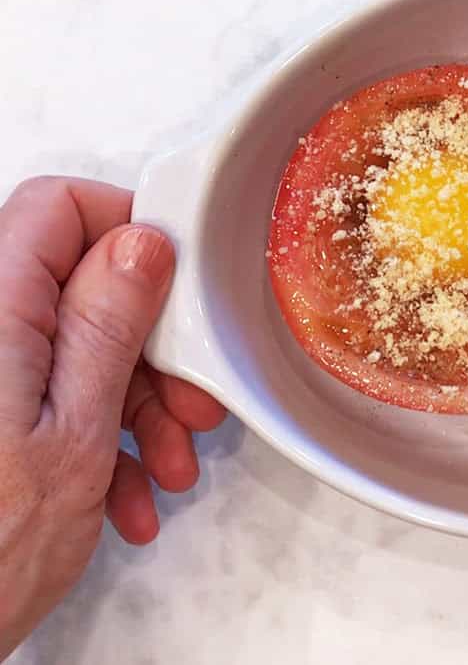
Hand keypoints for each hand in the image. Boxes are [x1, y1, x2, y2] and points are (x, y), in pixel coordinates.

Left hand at [0, 177, 225, 658]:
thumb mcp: (73, 432)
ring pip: (74, 347)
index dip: (127, 233)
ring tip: (166, 467)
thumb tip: (141, 244)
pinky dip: (97, 436)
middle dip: (148, 348)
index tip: (177, 289)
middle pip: (78, 287)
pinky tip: (124, 492)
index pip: (58, 208)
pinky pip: (49, 392)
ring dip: (133, 405)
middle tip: (186, 403)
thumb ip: (106, 326)